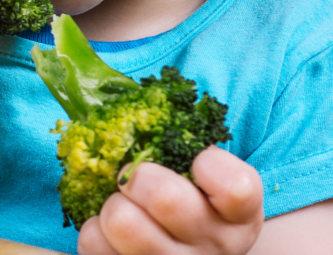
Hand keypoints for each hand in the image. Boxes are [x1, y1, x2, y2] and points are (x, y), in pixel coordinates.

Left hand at [78, 146, 263, 254]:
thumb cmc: (194, 201)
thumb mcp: (207, 177)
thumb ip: (185, 142)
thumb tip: (121, 93)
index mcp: (239, 216)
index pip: (236, 187)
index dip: (211, 165)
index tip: (197, 159)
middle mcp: (213, 247)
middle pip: (166, 198)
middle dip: (137, 173)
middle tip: (132, 173)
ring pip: (123, 222)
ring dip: (112, 203)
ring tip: (121, 203)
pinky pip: (95, 246)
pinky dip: (94, 230)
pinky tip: (108, 230)